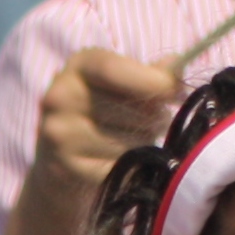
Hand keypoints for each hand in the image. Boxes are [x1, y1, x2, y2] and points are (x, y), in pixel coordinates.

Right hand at [31, 48, 180, 192]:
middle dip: (153, 119)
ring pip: (127, 144)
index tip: (175, 91)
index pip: (113, 69)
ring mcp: (59, 133)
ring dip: (143, 144)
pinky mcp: (64, 167)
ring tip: (136, 139)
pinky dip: (129, 167)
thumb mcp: (121, 83)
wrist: (60, 157)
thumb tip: (176, 66)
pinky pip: (117, 169)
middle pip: (129, 110)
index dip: (151, 81)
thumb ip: (149, 74)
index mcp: (78, 66)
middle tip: (154, 121)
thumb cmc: (101, 111)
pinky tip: (122, 160)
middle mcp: (61, 96)